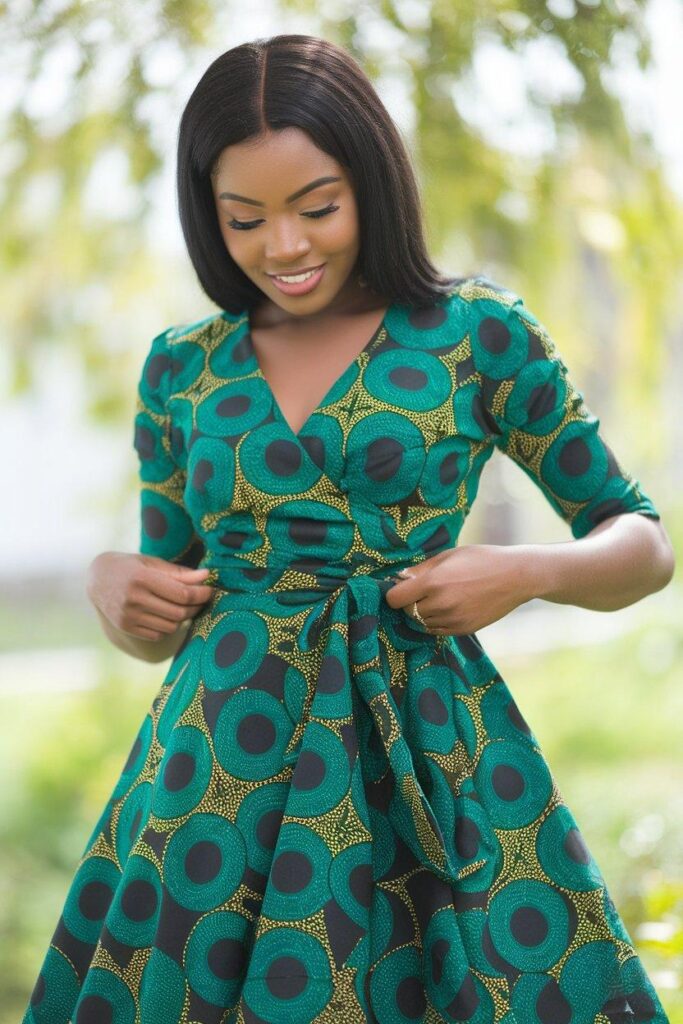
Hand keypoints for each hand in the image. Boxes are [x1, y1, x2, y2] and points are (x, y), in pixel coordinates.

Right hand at [86, 551, 214, 641]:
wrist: (98, 578)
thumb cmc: (131, 567)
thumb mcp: (153, 564)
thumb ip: (179, 573)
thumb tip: (206, 576)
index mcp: (141, 578)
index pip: (181, 594)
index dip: (201, 594)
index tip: (210, 590)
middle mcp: (133, 599)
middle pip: (178, 612)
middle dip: (196, 607)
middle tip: (202, 599)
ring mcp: (127, 616)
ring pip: (170, 626)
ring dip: (183, 618)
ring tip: (185, 606)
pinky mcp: (125, 627)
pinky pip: (158, 634)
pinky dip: (168, 627)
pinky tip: (167, 615)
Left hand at [382, 545, 533, 634]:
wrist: (516, 576)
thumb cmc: (481, 559)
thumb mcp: (448, 556)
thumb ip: (421, 569)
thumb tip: (398, 579)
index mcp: (433, 582)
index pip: (395, 599)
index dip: (395, 593)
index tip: (402, 587)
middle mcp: (440, 604)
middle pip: (406, 612)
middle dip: (409, 602)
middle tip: (422, 591)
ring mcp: (452, 620)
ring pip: (421, 623)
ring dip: (422, 613)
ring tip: (439, 597)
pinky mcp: (463, 630)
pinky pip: (436, 631)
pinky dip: (436, 621)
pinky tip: (448, 607)